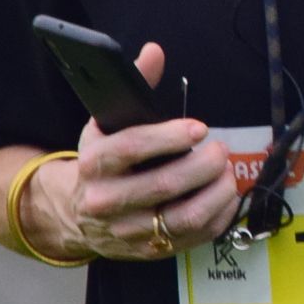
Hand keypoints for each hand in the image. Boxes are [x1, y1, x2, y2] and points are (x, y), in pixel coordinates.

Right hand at [46, 43, 242, 259]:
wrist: (76, 212)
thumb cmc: (103, 161)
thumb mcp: (107, 123)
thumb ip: (134, 86)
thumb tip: (155, 52)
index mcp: (94, 162)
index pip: (133, 148)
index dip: (170, 137)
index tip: (199, 129)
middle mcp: (105, 200)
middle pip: (163, 185)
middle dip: (203, 166)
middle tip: (221, 151)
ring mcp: (127, 230)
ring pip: (182, 217)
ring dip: (215, 194)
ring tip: (227, 174)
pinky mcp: (147, 251)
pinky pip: (191, 238)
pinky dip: (217, 217)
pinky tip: (226, 198)